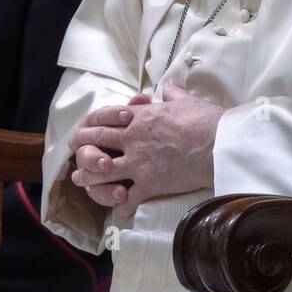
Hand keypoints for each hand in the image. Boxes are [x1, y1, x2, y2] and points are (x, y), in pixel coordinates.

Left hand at [68, 81, 224, 214]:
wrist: (218, 144)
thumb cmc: (205, 121)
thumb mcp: (186, 100)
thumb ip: (173, 93)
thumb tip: (171, 83)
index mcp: (140, 118)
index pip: (107, 118)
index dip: (93, 122)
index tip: (85, 126)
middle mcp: (133, 139)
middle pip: (98, 141)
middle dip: (82, 145)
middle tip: (74, 149)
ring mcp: (139, 163)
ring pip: (103, 171)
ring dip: (90, 177)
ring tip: (82, 181)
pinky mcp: (149, 184)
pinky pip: (128, 198)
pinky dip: (121, 205)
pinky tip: (118, 208)